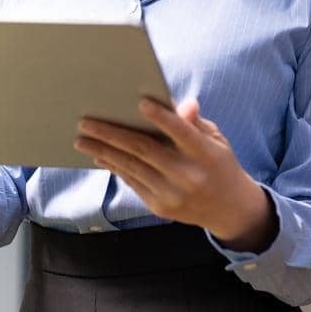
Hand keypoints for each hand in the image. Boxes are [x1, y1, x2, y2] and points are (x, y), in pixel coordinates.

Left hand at [74, 97, 276, 251]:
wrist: (229, 209)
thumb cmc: (218, 164)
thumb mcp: (216, 139)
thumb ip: (193, 122)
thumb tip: (174, 104)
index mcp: (206, 154)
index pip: (181, 132)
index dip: (161, 117)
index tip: (140, 102)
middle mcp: (189, 176)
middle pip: (145, 149)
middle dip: (111, 133)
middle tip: (85, 121)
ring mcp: (173, 194)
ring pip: (132, 167)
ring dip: (103, 151)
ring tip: (81, 139)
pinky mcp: (160, 207)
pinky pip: (132, 182)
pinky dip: (114, 167)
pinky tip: (100, 154)